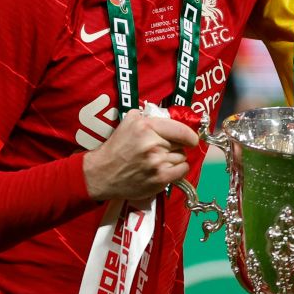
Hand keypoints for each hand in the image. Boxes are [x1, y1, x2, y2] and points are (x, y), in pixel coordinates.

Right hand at [82, 109, 198, 201]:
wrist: (103, 173)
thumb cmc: (116, 147)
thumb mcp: (128, 122)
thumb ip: (147, 115)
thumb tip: (166, 115)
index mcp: (146, 127)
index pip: (181, 129)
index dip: (190, 135)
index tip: (191, 138)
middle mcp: (153, 144)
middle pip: (181, 143)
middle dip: (176, 145)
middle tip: (165, 148)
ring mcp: (157, 163)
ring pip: (182, 157)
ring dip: (175, 157)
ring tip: (161, 159)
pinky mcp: (159, 179)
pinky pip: (182, 170)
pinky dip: (179, 169)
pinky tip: (168, 168)